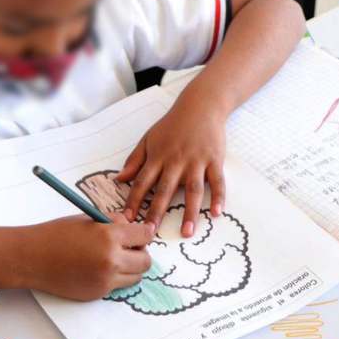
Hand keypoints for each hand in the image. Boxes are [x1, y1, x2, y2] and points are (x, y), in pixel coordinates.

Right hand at [18, 214, 153, 300]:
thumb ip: (113, 222)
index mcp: (109, 236)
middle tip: (128, 246)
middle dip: (140, 252)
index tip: (141, 232)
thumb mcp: (87, 219)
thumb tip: (131, 224)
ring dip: (130, 267)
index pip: (144, 235)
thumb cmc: (56, 234)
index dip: (144, 232)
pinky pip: (118, 285)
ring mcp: (105, 280)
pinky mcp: (98, 293)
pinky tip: (97, 267)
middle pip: (146, 260)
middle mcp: (111, 260)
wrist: (32, 258)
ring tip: (113, 257)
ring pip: (136, 276)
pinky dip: (114, 277)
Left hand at [116, 100, 226, 236]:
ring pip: (192, 190)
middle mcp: (176, 161)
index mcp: (158, 157)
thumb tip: (120, 179)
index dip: (134, 201)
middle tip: (150, 232)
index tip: (127, 219)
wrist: (200, 106)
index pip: (142, 182)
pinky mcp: (214, 160)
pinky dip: (218, 197)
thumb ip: (135, 160)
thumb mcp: (148, 138)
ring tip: (186, 232)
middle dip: (156, 212)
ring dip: (189, 212)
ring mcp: (196, 161)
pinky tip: (216, 213)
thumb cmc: (172, 125)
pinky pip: (217, 182)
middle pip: (165, 190)